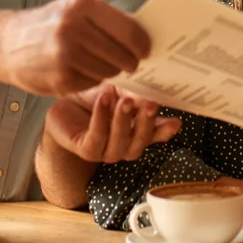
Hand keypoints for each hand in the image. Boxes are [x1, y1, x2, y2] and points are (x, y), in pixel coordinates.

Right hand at [0, 0, 150, 96]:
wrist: (5, 44)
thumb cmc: (47, 25)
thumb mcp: (74, 9)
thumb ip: (106, 19)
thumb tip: (143, 33)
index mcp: (82, 6)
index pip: (130, 29)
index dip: (143, 44)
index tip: (147, 50)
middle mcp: (74, 28)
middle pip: (123, 54)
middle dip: (131, 61)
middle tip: (132, 64)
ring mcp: (66, 55)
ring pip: (110, 71)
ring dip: (112, 72)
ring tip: (103, 65)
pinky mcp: (60, 79)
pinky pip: (92, 83)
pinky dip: (92, 80)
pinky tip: (82, 72)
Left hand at [44, 85, 180, 162]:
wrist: (65, 104)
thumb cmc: (96, 98)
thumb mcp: (119, 91)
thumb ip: (134, 94)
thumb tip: (152, 92)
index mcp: (137, 134)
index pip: (155, 135)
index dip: (165, 130)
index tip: (176, 121)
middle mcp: (124, 146)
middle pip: (139, 142)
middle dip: (146, 123)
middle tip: (149, 104)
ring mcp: (105, 152)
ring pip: (119, 143)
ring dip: (123, 121)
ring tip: (123, 100)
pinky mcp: (86, 150)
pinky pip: (97, 137)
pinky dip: (101, 118)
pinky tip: (104, 100)